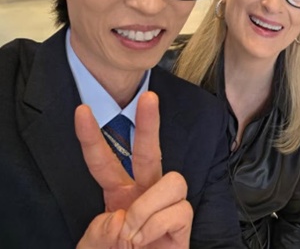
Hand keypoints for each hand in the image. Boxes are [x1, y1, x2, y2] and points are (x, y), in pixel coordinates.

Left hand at [75, 91, 192, 247]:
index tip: (81, 112)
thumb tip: (123, 216)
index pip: (104, 162)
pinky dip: (156, 226)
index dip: (92, 138)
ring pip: (172, 180)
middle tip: (148, 98)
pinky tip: (146, 241)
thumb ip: (98, 233)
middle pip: (149, 152)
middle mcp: (145, 193)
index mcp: (119, 196)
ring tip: (133, 236)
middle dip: (149, 123)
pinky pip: (178, 208)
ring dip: (148, 208)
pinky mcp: (184, 220)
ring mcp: (167, 205)